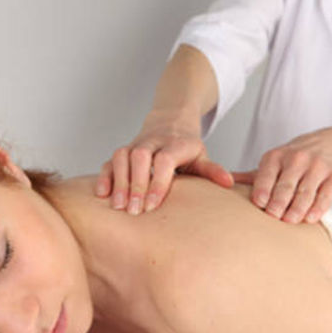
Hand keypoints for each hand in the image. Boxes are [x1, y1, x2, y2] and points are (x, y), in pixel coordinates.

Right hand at [94, 109, 232, 213]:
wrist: (169, 121)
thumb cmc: (186, 147)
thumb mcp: (201, 156)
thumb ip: (212, 170)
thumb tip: (229, 183)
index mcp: (176, 143)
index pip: (165, 160)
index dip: (158, 182)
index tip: (152, 205)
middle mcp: (153, 141)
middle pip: (140, 157)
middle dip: (135, 184)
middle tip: (134, 211)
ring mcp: (135, 144)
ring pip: (122, 156)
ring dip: (119, 181)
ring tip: (119, 207)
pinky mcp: (122, 151)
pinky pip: (109, 160)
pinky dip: (104, 176)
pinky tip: (102, 195)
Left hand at [232, 127, 331, 223]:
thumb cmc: (295, 159)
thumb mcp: (273, 162)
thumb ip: (250, 177)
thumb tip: (218, 185)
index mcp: (276, 156)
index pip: (267, 174)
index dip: (263, 189)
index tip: (258, 204)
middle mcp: (297, 159)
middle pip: (286, 185)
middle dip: (279, 201)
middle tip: (273, 217)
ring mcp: (318, 166)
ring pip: (306, 191)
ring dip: (297, 207)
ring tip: (290, 221)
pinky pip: (326, 194)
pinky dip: (318, 207)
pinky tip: (310, 218)